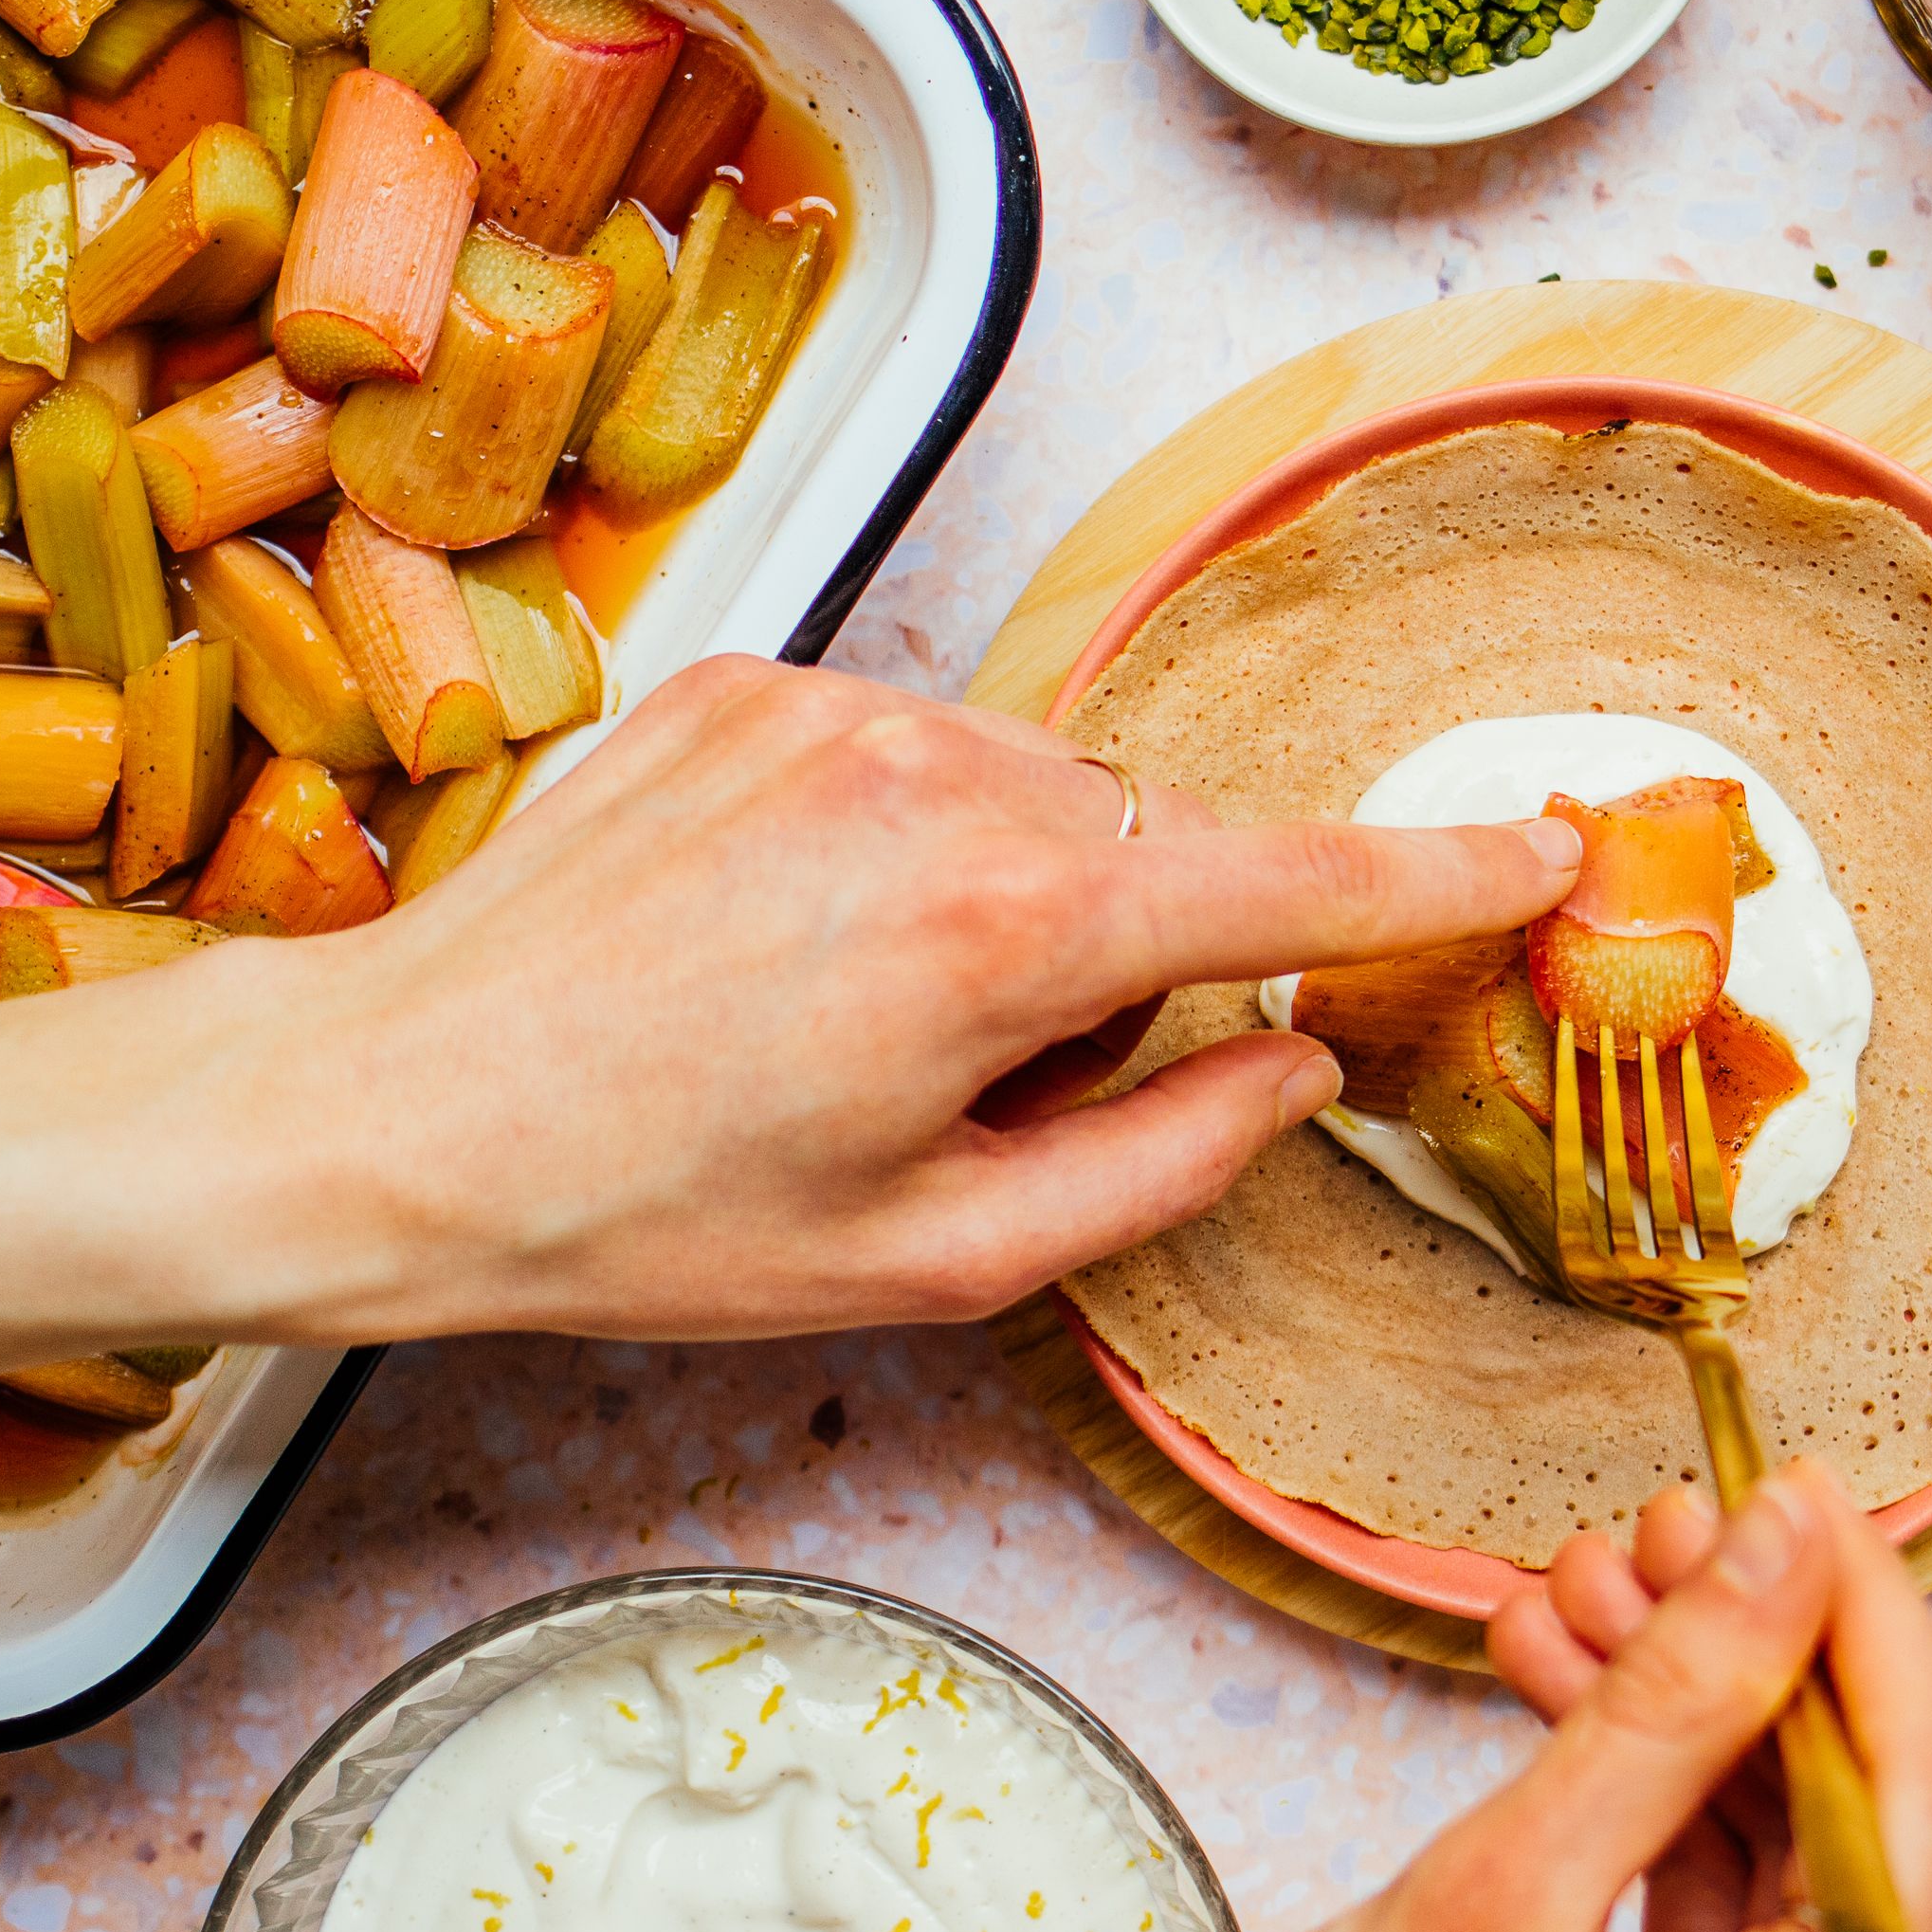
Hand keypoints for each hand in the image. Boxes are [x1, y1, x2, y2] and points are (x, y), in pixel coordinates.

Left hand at [0, 656, 1580, 1454]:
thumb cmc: (646, 1214)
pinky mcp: (754, 676)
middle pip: (1153, 843)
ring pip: (1042, 787)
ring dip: (1014, 889)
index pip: (1291, 887)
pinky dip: (910, 831)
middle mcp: (942, 775)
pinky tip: (787, 933)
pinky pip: (920, 745)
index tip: (1546, 849)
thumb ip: (1164, 1159)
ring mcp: (838, 708)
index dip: (1436, 876)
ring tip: (848, 1009)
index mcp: (1011, 929)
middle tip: (970, 1077)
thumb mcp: (939, 1255)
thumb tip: (1291, 1076)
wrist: (384, 1110)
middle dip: (1124, 953)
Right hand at [1103, 1465, 1931, 1931]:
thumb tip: (1784, 1543)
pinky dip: (1673, 1806)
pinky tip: (1580, 1692)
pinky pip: (1749, 1922)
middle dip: (1760, 1652)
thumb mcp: (1485, 1897)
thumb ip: (1664, 1710)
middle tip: (1658, 1524)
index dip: (1866, 1617)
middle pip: (1868, 1828)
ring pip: (1803, 1858)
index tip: (1799, 1487)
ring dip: (1703, 1715)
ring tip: (1583, 1593)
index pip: (1917, 1803)